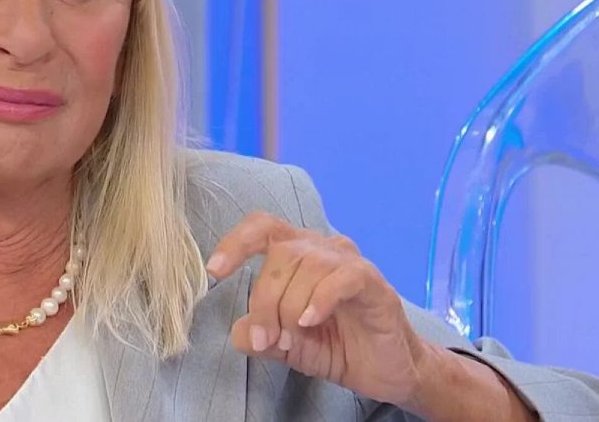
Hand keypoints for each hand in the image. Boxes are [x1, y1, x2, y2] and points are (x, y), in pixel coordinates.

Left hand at [205, 212, 430, 406]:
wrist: (384, 370)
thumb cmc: (334, 345)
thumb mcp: (283, 346)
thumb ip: (257, 335)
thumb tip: (238, 332)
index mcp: (295, 252)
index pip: (261, 228)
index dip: (235, 242)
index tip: (214, 271)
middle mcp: (320, 248)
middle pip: (279, 255)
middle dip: (264, 301)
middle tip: (266, 339)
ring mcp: (348, 262)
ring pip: (307, 267)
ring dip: (290, 308)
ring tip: (292, 339)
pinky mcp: (373, 282)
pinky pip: (341, 278)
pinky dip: (319, 300)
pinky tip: (310, 321)